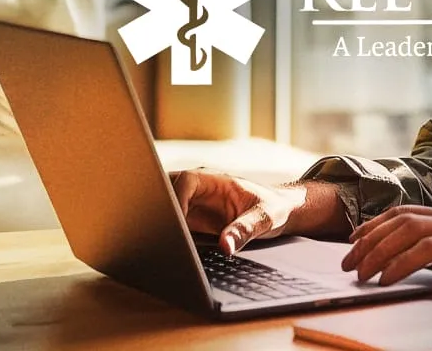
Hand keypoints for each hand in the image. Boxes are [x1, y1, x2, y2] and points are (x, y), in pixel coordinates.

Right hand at [169, 168, 349, 254]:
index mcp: (214, 180)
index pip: (185, 182)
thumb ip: (246, 229)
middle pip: (166, 191)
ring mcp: (191, 205)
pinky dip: (163, 234)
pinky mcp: (189, 221)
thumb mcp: (265, 217)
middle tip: (153, 233)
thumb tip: (225, 246)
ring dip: (157, 223)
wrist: (279, 210)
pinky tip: (161, 251)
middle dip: (156, 208)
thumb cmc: (274, 207)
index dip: (175, 199)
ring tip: (154, 245)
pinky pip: (169, 225)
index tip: (173, 222)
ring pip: (163, 208)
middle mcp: (198, 190)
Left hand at [340, 206, 431, 292]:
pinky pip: (427, 249)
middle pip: (399, 220)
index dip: (374, 225)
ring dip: (379, 252)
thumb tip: (408, 261)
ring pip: (408, 230)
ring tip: (362, 273)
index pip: (402, 212)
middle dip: (368, 241)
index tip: (353, 242)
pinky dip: (402, 262)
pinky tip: (388, 278)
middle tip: (348, 263)